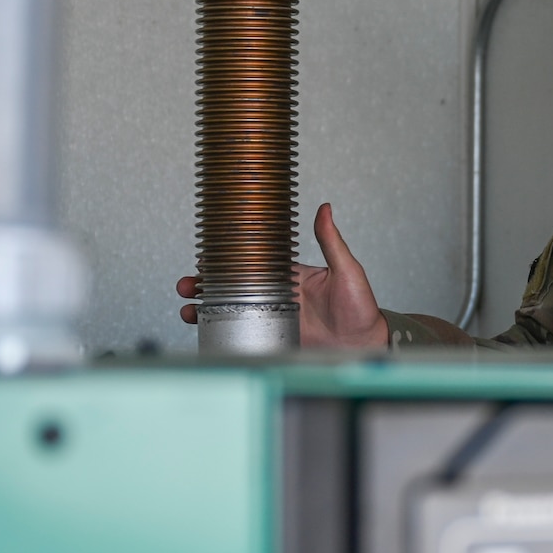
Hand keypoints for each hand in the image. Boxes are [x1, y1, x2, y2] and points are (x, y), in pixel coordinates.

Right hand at [176, 202, 387, 348]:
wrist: (366, 343)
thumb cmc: (361, 307)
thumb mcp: (347, 270)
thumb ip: (331, 242)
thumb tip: (325, 209)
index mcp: (290, 275)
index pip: (252, 262)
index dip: (227, 259)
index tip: (204, 256)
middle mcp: (278, 295)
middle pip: (233, 287)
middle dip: (206, 286)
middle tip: (187, 285)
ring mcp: (274, 318)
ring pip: (232, 311)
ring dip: (207, 309)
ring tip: (188, 309)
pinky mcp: (276, 338)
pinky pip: (245, 334)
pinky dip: (223, 332)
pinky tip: (207, 331)